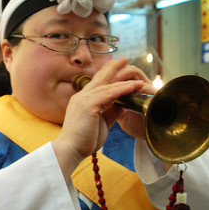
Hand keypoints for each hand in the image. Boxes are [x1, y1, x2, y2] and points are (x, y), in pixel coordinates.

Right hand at [53, 57, 144, 177]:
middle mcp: (81, 97)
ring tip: (137, 76)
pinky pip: (108, 95)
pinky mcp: (88, 106)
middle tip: (125, 59)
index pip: (97, 83)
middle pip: (100, 78)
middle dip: (113, 67)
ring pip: (107, 86)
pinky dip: (121, 90)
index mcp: (82, 100)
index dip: (108, 74)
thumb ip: (112, 110)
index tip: (119, 67)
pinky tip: (132, 87)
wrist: (71, 150)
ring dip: (124, 81)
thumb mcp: (102, 122)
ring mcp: (83, 100)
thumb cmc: (84, 140)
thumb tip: (125, 102)